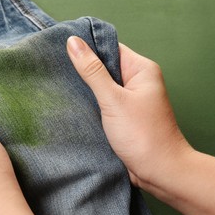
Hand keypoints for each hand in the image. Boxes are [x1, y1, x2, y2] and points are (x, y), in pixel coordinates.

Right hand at [67, 36, 191, 185]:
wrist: (159, 172)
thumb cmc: (142, 135)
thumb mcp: (113, 99)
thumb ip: (92, 71)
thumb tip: (73, 42)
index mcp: (141, 69)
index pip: (109, 48)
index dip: (87, 47)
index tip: (61, 48)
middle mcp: (136, 81)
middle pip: (104, 67)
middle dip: (83, 69)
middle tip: (55, 68)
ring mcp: (129, 99)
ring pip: (101, 86)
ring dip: (84, 88)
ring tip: (60, 85)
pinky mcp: (122, 115)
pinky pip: (102, 102)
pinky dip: (89, 103)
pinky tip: (72, 103)